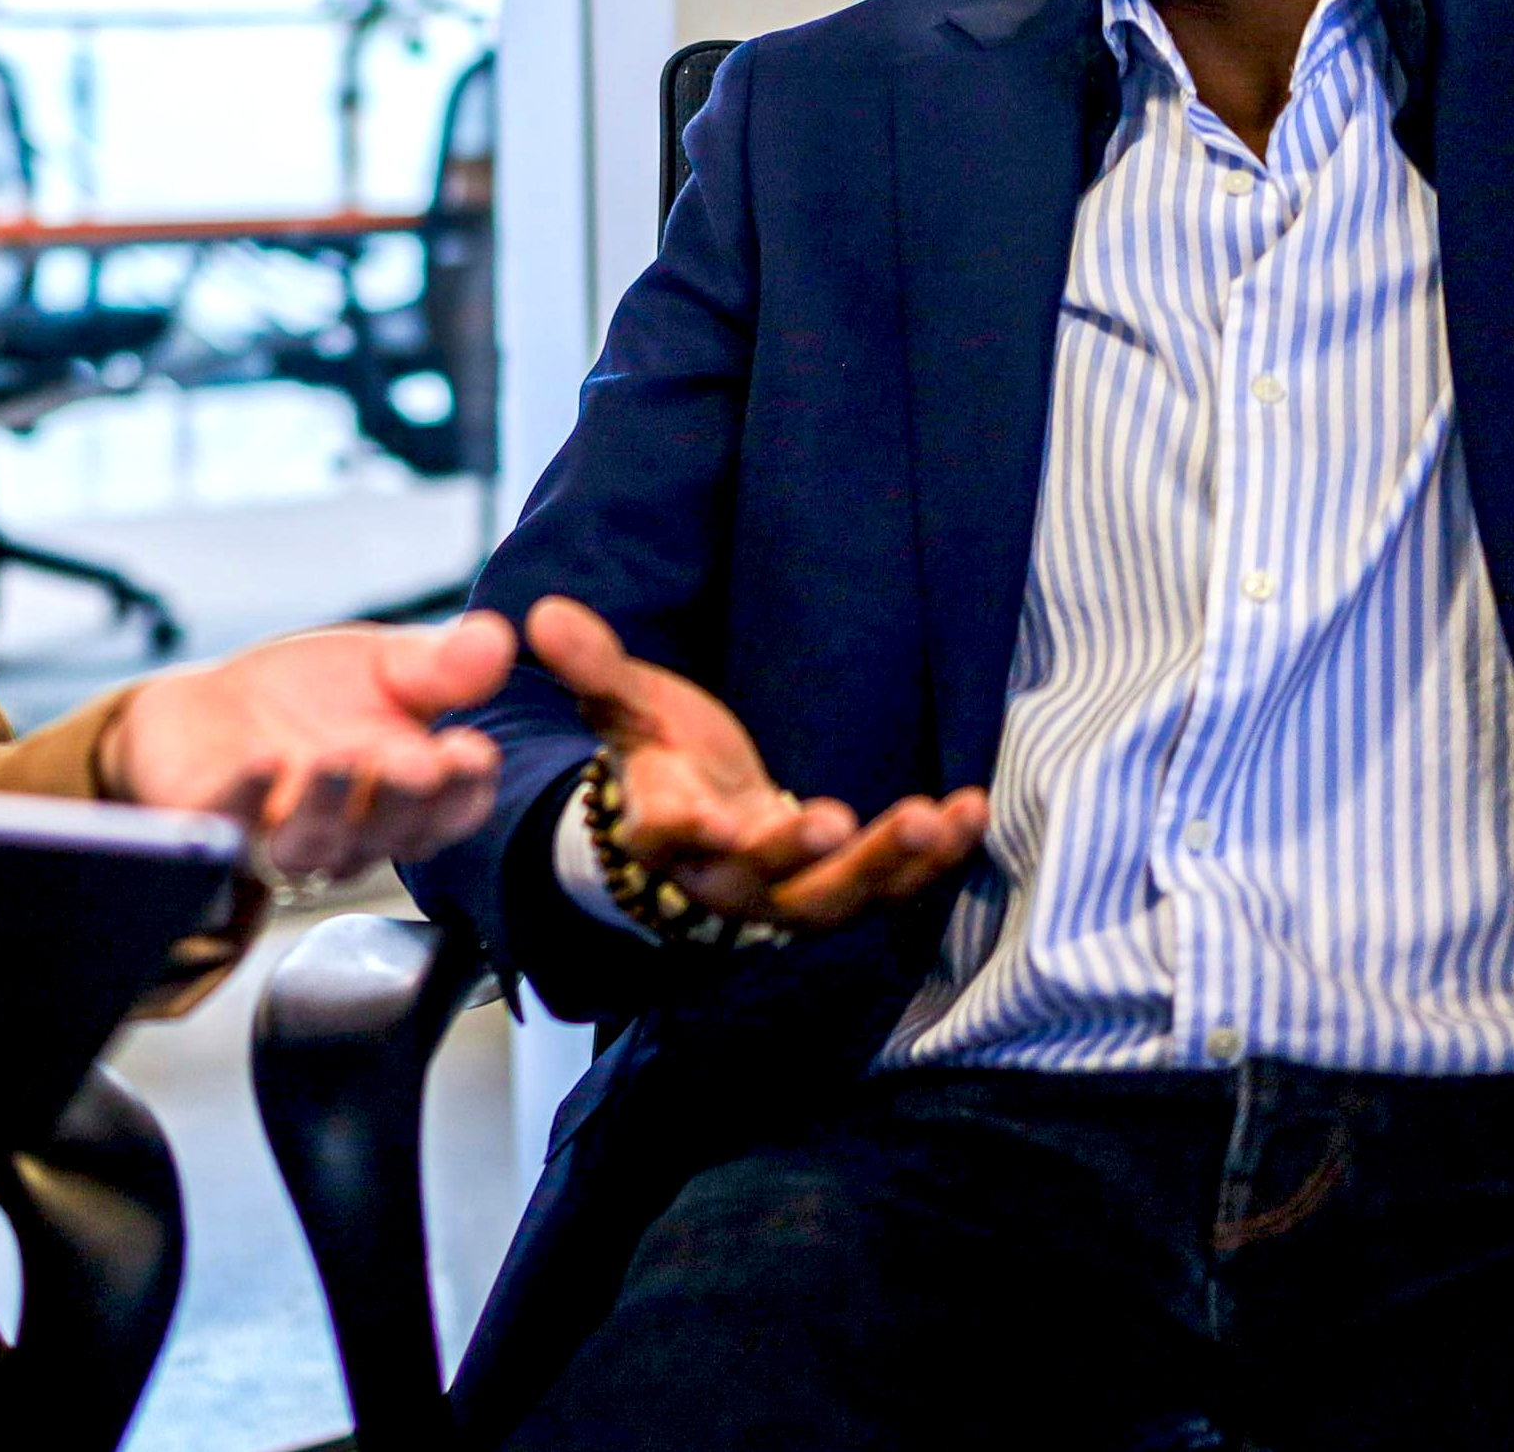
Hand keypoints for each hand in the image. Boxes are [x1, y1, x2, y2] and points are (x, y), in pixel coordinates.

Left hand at [99, 612, 515, 880]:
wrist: (212, 709)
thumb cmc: (314, 696)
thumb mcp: (384, 664)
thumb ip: (439, 664)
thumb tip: (494, 638)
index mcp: (411, 797)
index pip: (453, 809)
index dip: (466, 789)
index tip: (472, 753)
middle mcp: (357, 832)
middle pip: (391, 834)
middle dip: (403, 800)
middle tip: (412, 765)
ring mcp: (285, 839)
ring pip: (316, 844)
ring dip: (330, 805)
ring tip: (338, 758)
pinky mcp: (217, 828)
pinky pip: (233, 824)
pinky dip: (249, 795)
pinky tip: (264, 760)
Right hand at [526, 596, 987, 932]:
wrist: (697, 819)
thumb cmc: (663, 754)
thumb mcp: (629, 705)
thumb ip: (597, 666)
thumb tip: (542, 615)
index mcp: (662, 829)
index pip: (669, 836)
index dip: (690, 830)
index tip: (713, 818)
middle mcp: (722, 877)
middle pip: (759, 880)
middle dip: (798, 855)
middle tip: (836, 821)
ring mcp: (783, 895)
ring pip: (832, 898)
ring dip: (886, 863)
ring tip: (933, 820)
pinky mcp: (836, 890)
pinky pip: (890, 888)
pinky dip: (933, 860)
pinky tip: (970, 813)